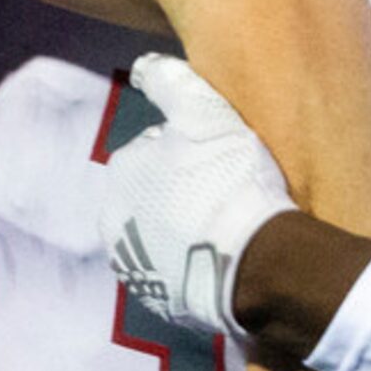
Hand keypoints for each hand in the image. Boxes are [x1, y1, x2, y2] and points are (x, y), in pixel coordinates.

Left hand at [101, 52, 295, 340]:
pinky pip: (178, 275)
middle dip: (185, 193)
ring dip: (188, 231)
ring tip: (229, 229)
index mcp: (121, 174)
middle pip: (156, 195)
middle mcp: (113, 224)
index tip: (221, 162)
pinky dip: (195, 267)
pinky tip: (224, 260)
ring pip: (164, 237)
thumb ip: (169, 81)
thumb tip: (143, 67)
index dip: (193, 152)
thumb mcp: (203, 110)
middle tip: (228, 193)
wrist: (256, 262)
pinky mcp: (161, 304)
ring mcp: (135, 269)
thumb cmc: (228, 179)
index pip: (156, 150)